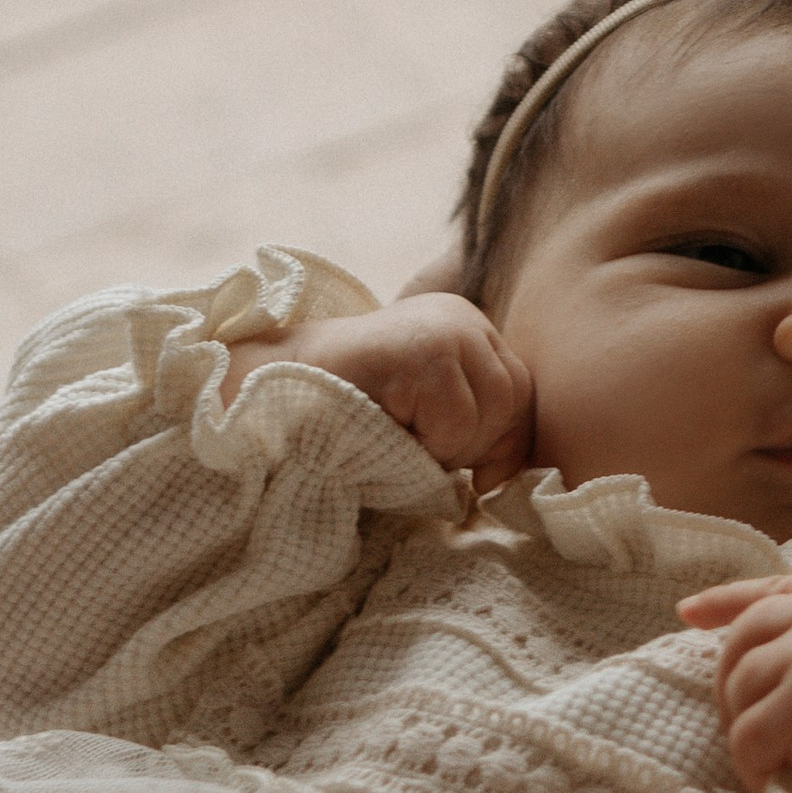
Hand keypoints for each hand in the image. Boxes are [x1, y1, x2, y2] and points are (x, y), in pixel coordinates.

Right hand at [224, 294, 531, 487]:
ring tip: (398, 435)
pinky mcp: (424, 351)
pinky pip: (456, 424)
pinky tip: (386, 427)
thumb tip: (513, 475)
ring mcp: (443, 329)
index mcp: (463, 326)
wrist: (271, 393)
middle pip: (513, 400)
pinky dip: (425, 446)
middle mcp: (459, 317)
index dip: (502, 440)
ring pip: (488, 415)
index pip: (520, 388)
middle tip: (416, 448)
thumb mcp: (425, 418)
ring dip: (445, 448)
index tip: (474, 473)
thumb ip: (474, 430)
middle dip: (472, 444)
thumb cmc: (346, 415)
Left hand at [678, 574, 791, 792]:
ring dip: (749, 731)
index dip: (728, 601)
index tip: (689, 612)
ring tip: (780, 762)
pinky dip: (754, 768)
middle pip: (745, 636)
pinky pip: (746, 737)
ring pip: (739, 689)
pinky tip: (779, 783)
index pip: (778, 586)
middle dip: (733, 683)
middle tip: (747, 728)